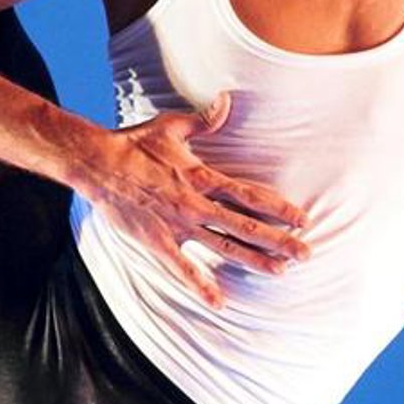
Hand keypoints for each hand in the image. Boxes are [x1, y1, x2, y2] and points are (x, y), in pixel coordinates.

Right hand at [91, 93, 307, 306]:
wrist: (97, 165)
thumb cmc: (134, 144)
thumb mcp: (171, 127)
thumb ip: (204, 121)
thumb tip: (227, 102)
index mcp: (203, 178)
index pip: (251, 195)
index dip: (279, 207)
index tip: (302, 219)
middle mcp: (196, 205)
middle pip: (247, 226)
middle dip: (279, 240)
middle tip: (306, 253)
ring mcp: (178, 226)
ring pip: (225, 247)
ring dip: (254, 260)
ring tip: (281, 272)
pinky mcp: (158, 242)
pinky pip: (183, 269)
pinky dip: (201, 286)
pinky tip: (219, 302)